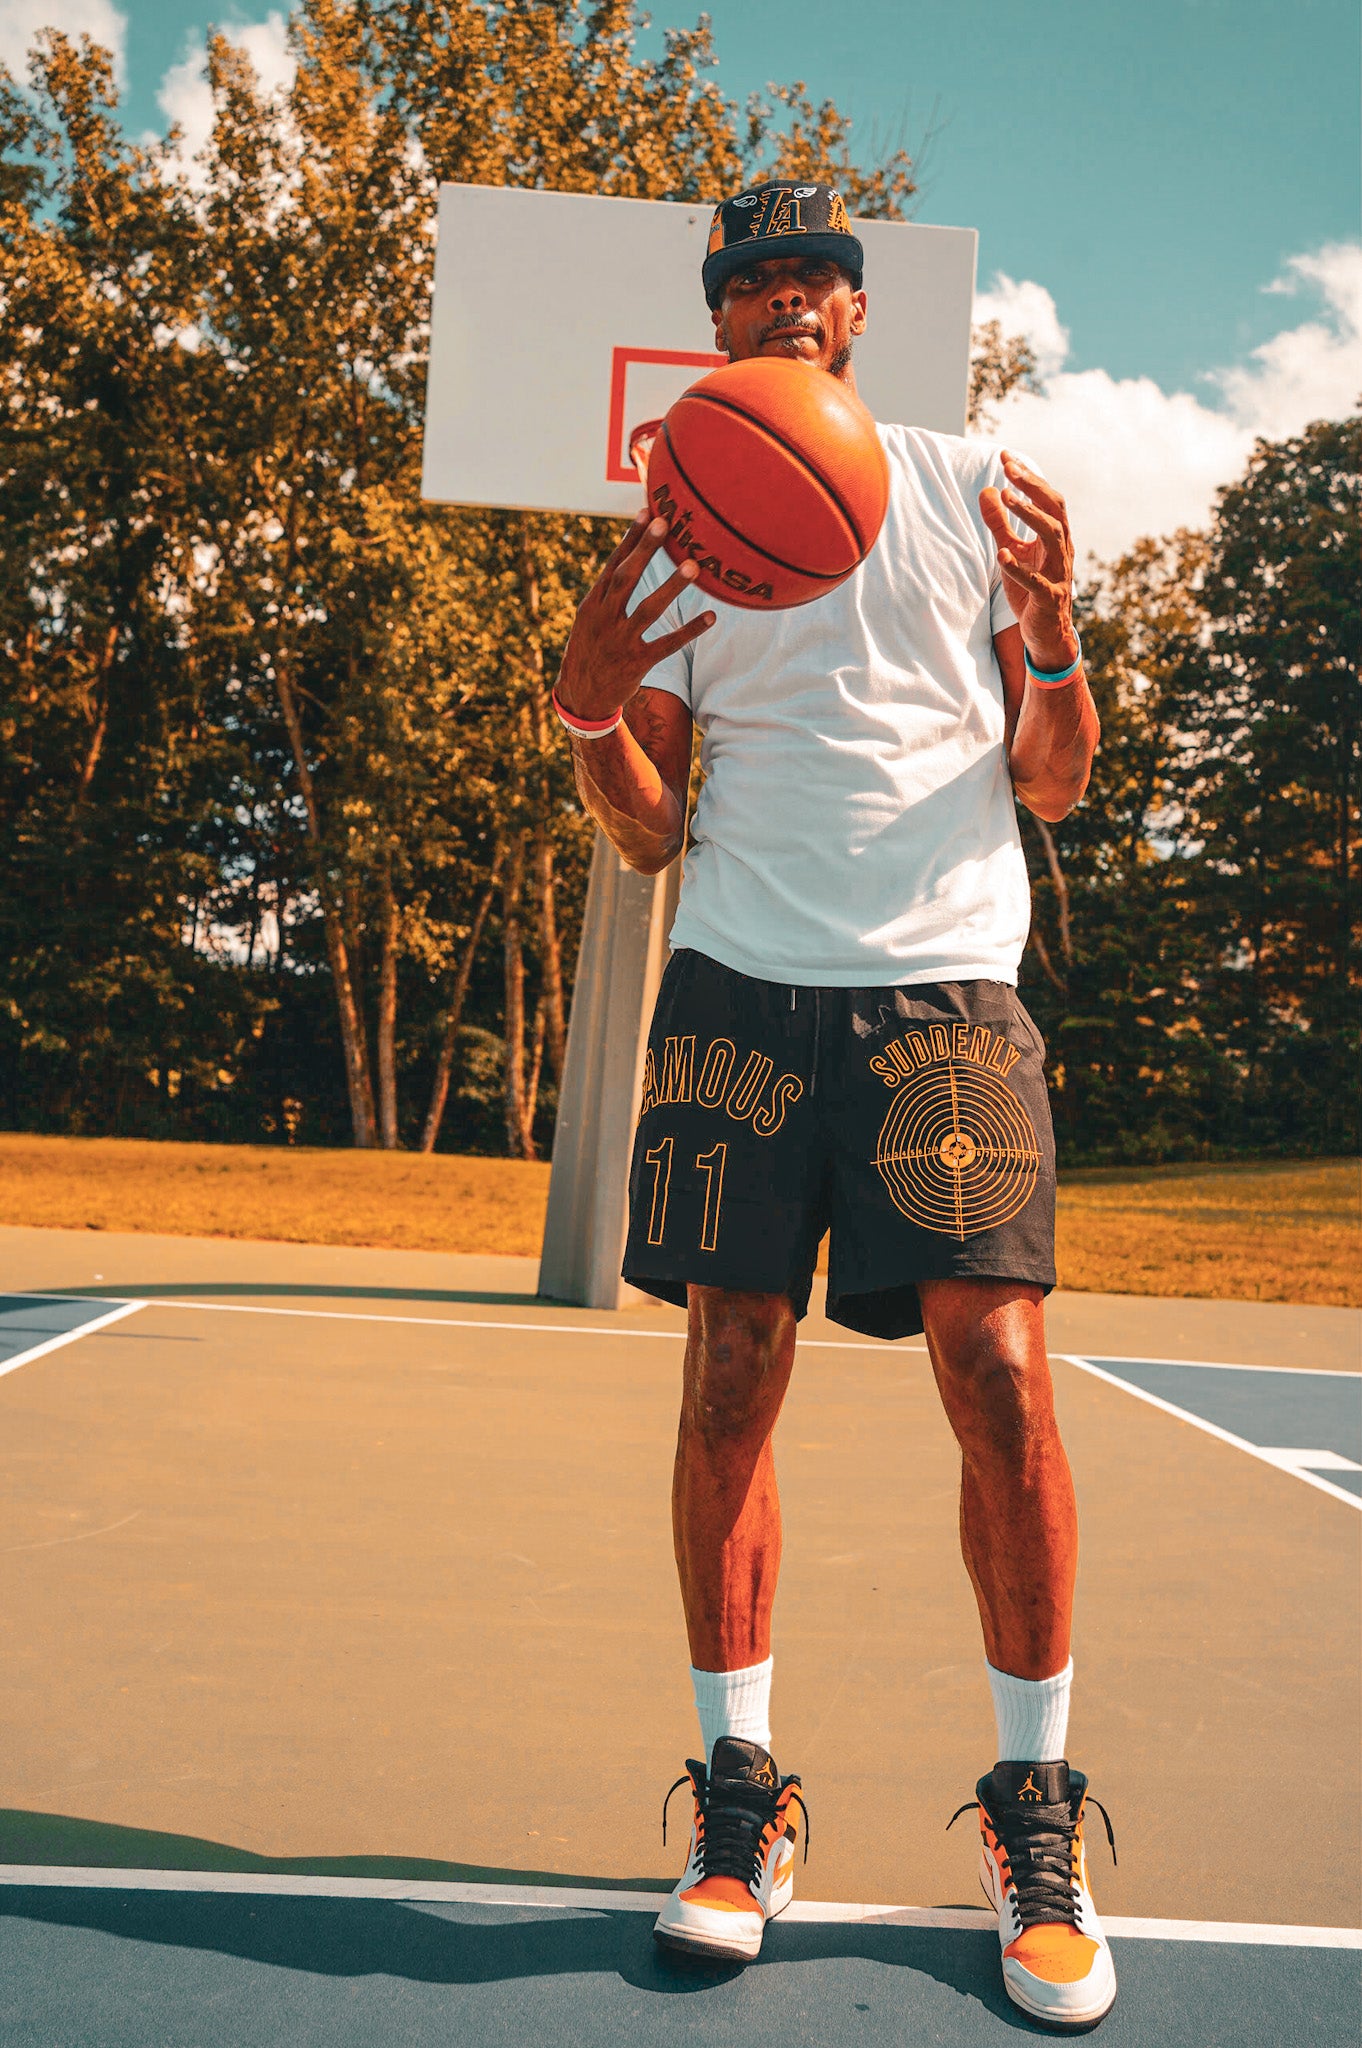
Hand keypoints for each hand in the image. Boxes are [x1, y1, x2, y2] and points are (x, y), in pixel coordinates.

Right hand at [556, 514, 715, 722]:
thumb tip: (629, 557)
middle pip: (626, 578)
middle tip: (666, 524)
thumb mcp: (590, 619)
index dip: (630, 539)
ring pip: (648, 609)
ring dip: (671, 587)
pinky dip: (689, 631)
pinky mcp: (636, 664)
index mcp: (592, 604)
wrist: (581, 698)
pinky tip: (711, 618)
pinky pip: (667, 645)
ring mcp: (620, 642)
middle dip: (645, 550)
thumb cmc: (590, 650)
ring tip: (693, 566)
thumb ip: (608, 592)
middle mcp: (604, 619)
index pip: (613, 565)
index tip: (647, 512)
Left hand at [979, 452, 1078, 671]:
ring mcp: (1058, 574)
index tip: (1006, 457)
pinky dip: (1019, 569)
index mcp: (1056, 536)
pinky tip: (1001, 555)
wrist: (1046, 632)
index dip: (1029, 477)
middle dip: (1033, 487)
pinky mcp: (1049, 599)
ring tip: (1007, 497)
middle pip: (1054, 509)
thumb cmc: (1030, 589)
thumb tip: (986, 490)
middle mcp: (1062, 550)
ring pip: (1052, 537)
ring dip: (1030, 515)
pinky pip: (1036, 582)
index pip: (1047, 498)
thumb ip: (1000, 523)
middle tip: (1009, 469)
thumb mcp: (1011, 551)